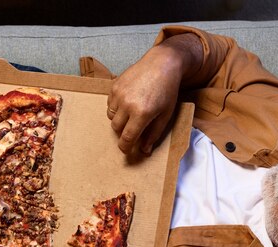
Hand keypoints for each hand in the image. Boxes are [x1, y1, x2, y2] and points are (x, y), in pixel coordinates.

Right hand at [107, 33, 201, 154]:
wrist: (162, 63)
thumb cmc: (167, 90)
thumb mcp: (165, 115)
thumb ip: (153, 134)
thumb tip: (144, 151)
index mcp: (142, 113)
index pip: (127, 138)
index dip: (125, 147)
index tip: (126, 150)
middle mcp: (127, 104)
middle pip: (116, 129)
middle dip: (122, 133)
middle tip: (132, 130)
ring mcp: (119, 94)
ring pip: (111, 116)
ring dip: (119, 120)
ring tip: (131, 114)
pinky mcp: (114, 85)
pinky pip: (110, 104)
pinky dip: (116, 107)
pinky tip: (128, 102)